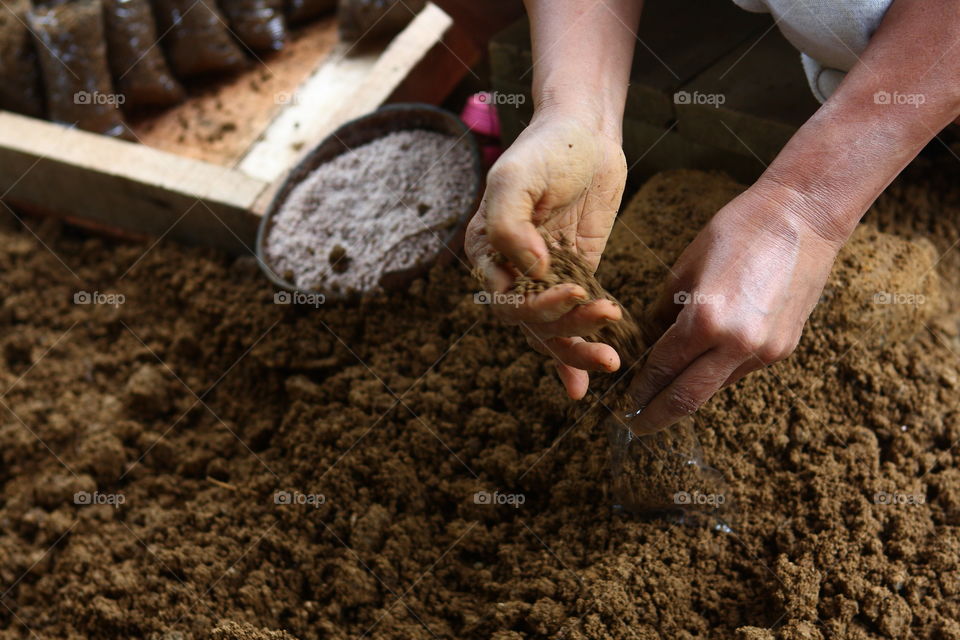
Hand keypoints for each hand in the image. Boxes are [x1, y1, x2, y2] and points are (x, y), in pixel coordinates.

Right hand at [465, 110, 627, 399]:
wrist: (587, 132)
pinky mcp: (575, 274)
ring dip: (576, 349)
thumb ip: (509, 223)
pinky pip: (572, 320)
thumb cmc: (547, 148)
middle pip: (529, 322)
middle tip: (603, 325)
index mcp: (485, 249)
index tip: (575, 287)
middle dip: (565, 331)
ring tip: (610, 359)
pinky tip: (582, 386)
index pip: (504, 299)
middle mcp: (509, 269)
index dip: (538, 305)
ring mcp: (543, 275)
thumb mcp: (518, 176)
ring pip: (551, 329)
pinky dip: (574, 354)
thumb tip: (530, 269)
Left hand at [626, 184, 844, 433]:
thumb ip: (665, 310)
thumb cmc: (738, 229)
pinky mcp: (783, 349)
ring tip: (662, 399)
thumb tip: (651, 340)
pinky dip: (714, 375)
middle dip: (657, 416)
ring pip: (714, 387)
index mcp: (705, 320)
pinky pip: (738, 371)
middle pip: (688, 398)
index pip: (661, 368)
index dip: (640, 389)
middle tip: (636, 426)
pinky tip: (699, 370)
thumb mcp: (686, 266)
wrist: (805, 218)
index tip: (624, 404)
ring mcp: (765, 351)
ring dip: (687, 396)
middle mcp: (736, 344)